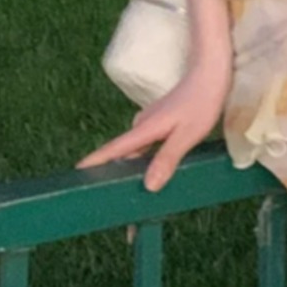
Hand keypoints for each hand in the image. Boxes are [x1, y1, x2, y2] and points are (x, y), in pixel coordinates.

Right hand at [76, 55, 233, 211]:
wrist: (210, 72)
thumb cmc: (202, 102)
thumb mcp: (188, 134)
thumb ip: (168, 158)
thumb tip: (148, 186)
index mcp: (144, 130)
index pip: (113, 150)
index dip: (94, 163)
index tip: (76, 175)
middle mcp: (141, 127)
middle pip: (124, 158)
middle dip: (119, 182)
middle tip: (119, 214)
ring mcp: (149, 125)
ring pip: (137, 154)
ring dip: (136, 175)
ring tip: (137, 203)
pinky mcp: (159, 124)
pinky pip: (147, 148)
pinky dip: (147, 163)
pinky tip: (154, 177)